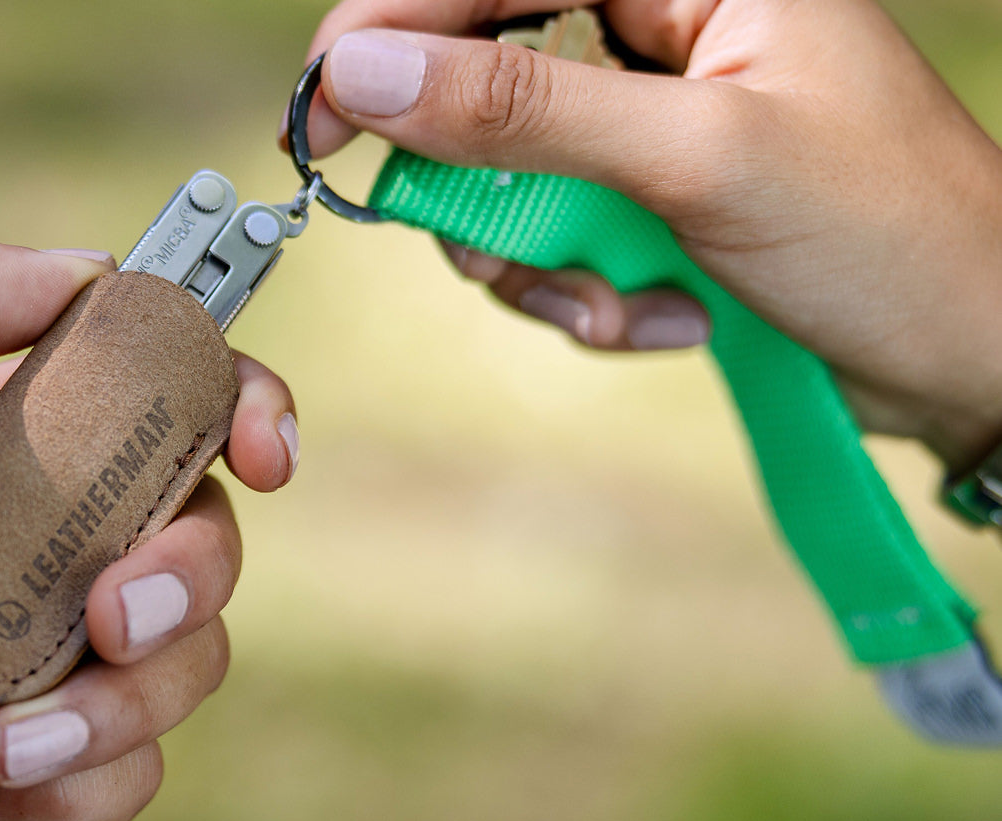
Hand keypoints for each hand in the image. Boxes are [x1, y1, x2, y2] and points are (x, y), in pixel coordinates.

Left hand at [0, 240, 299, 820]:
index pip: (151, 401)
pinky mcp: (36, 777)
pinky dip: (68, 780)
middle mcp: (14, 551)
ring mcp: (29, 667)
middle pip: (195, 531)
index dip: (234, 410)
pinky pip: (134, 768)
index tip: (264, 451)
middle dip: (181, 576)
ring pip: (184, 660)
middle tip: (109, 614)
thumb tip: (98, 272)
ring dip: (112, 701)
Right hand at [295, 0, 1001, 468]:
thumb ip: (522, 108)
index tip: (318, 119)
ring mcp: (657, 105)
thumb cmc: (891, 234)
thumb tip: (362, 71)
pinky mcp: (653, 181)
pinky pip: (549, 223)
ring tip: (619, 307)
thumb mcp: (697, 160)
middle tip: (500, 256)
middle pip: (481, 72)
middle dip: (484, 188)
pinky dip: (579, 287)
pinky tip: (664, 316)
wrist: (981, 355)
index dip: (386, 30)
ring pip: (504, 164)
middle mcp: (666, 20)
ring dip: (538, 258)